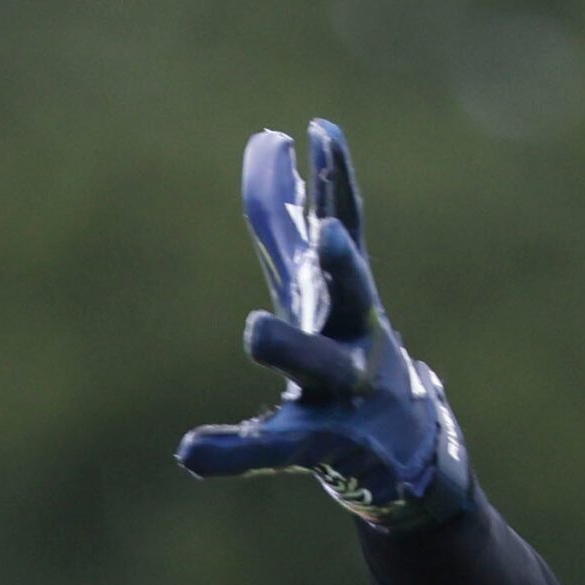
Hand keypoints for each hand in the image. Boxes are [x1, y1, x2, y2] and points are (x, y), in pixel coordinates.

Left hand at [174, 120, 471, 527]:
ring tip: (254, 330)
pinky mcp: (320, 443)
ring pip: (320, 368)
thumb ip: (281, 213)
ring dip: (291, 347)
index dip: (334, 180)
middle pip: (352, 293)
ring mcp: (341, 393)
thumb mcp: (310, 279)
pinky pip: (271, 446)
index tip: (321, 131)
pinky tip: (190, 453)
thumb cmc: (341, 344)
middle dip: (342, 264)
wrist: (395, 443)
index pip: (344, 226)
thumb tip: (267, 136)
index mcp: (344, 296)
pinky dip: (232, 451)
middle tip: (329, 233)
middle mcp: (353, 337)